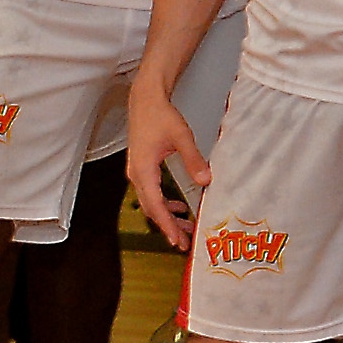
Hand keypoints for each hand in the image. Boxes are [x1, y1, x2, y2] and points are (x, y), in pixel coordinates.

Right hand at [126, 91, 207, 248]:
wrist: (145, 100)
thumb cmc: (160, 116)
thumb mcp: (181, 137)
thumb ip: (193, 160)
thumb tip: (205, 181)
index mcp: (144, 169)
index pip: (155, 205)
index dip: (167, 225)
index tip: (178, 240)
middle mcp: (137, 174)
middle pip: (151, 208)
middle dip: (167, 226)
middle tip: (184, 242)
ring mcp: (137, 171)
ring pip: (150, 202)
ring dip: (166, 216)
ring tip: (184, 227)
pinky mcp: (141, 167)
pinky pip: (151, 192)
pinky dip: (163, 203)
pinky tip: (178, 206)